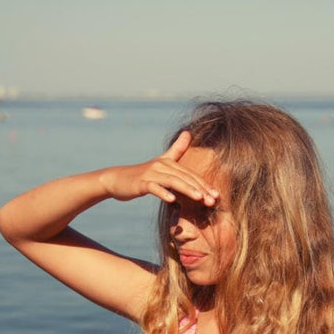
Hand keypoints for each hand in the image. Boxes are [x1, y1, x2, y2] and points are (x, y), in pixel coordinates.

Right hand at [102, 131, 219, 205]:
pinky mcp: (141, 183)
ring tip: (199, 198)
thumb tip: (188, 132)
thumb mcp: (160, 161)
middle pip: (184, 177)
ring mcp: (150, 174)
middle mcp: (161, 166)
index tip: (216, 195)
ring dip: (187, 189)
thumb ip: (176, 149)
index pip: (190, 174)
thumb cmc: (141, 174)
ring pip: (172, 181)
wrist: (116, 179)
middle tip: (213, 200)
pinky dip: (163, 193)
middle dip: (200, 189)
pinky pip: (153, 188)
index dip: (204, 184)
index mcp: (168, 163)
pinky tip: (172, 200)